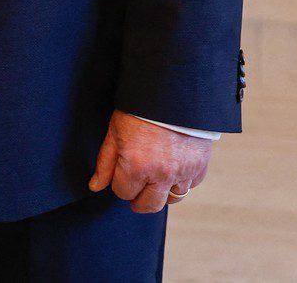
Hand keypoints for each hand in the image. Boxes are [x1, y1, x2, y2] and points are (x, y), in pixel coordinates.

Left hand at [88, 110, 212, 213]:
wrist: (172, 91)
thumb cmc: (139, 110)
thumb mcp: (114, 132)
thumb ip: (105, 163)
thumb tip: (95, 186)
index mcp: (137, 166)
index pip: (123, 193)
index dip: (119, 183)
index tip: (122, 171)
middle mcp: (162, 174)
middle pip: (148, 205)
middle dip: (138, 199)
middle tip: (135, 187)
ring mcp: (183, 172)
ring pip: (171, 199)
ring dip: (161, 191)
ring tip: (155, 176)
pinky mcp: (200, 166)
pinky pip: (189, 185)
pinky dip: (181, 180)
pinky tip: (173, 166)